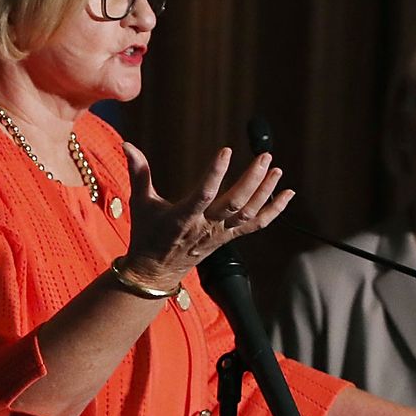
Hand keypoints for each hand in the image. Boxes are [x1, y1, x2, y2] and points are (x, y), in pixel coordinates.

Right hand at [121, 143, 293, 287]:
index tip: (226, 151)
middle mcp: (205, 226)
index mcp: (183, 217)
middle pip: (235, 204)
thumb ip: (139, 172)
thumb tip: (127, 144)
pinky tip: (287, 194)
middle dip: (252, 180)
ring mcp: (220, 234)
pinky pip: (255, 225)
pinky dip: (274, 211)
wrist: (156, 270)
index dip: (216, 173)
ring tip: (276, 169)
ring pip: (248, 213)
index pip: (204, 194)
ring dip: (265, 192)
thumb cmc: (147, 233)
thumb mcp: (140, 202)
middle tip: (264, 157)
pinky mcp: (228, 238)